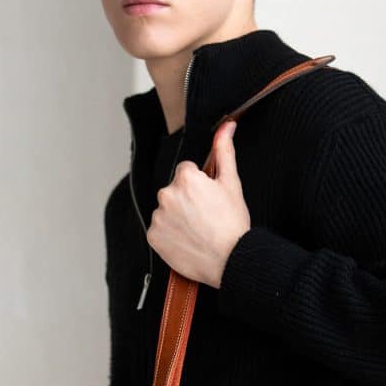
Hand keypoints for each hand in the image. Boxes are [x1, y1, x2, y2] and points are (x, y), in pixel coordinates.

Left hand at [145, 120, 249, 286]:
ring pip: (166, 210)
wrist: (230, 260)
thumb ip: (224, 151)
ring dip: (177, 217)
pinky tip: (187, 240)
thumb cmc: (233, 223)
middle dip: (187, 200)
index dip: (200, 185)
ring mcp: (158, 216)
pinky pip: (159, 230)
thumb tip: (227, 126)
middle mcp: (167, 194)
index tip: (210, 200)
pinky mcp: (153, 236)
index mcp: (185, 177)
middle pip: (174, 190)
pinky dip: (170, 235)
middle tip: (206, 217)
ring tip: (198, 230)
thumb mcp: (232, 183)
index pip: (186, 172)